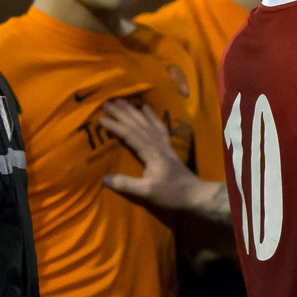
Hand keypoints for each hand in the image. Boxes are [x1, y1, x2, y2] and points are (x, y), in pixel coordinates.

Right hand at [98, 100, 228, 222]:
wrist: (196, 194)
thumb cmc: (172, 194)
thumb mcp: (147, 192)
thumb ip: (126, 184)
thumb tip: (104, 178)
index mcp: (151, 153)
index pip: (130, 134)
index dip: (115, 126)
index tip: (100, 117)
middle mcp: (158, 144)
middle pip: (138, 124)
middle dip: (121, 113)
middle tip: (105, 103)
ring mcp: (164, 145)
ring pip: (147, 123)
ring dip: (133, 112)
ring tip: (121, 101)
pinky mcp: (168, 148)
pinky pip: (159, 127)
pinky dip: (152, 117)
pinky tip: (146, 109)